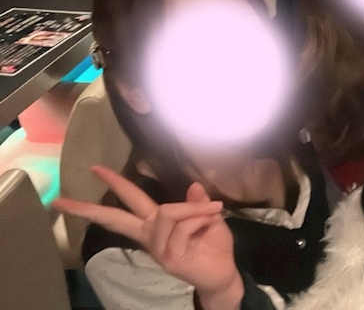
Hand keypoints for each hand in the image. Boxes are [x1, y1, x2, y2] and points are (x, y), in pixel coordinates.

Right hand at [52, 166, 243, 309]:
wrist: (223, 274)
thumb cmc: (213, 246)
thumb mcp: (208, 217)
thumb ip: (197, 203)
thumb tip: (194, 185)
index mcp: (156, 223)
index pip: (131, 199)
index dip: (115, 183)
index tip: (94, 168)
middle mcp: (151, 234)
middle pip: (116, 218)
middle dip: (89, 209)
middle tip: (60, 201)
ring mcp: (156, 248)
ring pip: (167, 212)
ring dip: (193, 208)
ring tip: (212, 212)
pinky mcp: (168, 258)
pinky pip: (183, 228)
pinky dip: (200, 220)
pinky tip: (209, 224)